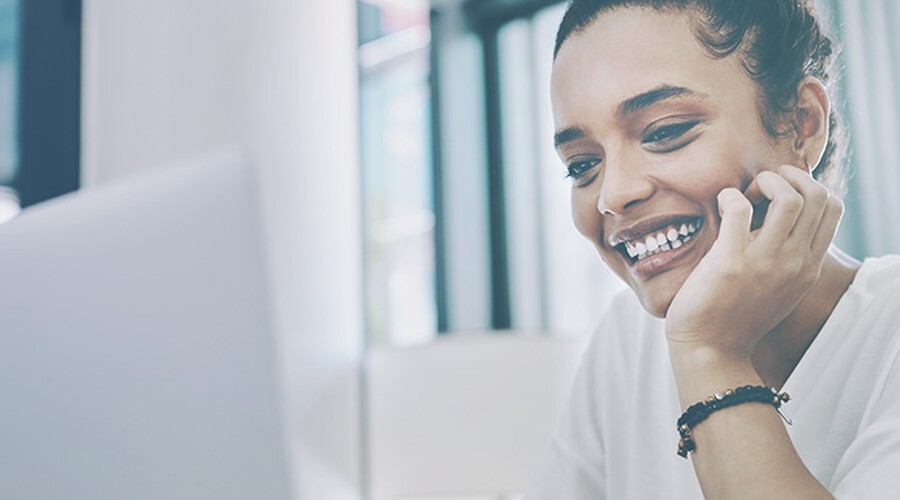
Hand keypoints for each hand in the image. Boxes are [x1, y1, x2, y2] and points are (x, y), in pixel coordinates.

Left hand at [665, 165, 842, 358]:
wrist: (711, 350)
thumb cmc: (736, 316)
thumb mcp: (780, 288)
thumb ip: (790, 258)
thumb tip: (779, 217)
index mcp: (809, 266)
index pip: (834, 206)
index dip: (807, 186)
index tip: (777, 196)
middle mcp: (795, 262)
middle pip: (817, 194)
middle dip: (788, 177)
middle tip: (759, 190)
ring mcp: (765, 262)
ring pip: (789, 197)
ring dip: (764, 183)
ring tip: (743, 197)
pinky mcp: (731, 261)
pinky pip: (740, 208)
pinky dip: (730, 196)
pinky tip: (721, 205)